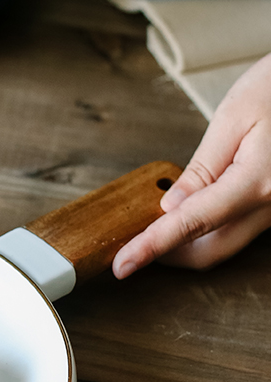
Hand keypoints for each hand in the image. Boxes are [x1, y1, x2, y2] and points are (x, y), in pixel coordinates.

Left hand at [113, 52, 270, 278]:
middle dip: (166, 255)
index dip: (152, 247)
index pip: (192, 224)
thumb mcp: (234, 117)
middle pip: (209, 252)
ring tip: (153, 227)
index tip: (123, 264)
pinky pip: (235, 231)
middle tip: (129, 246)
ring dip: (185, 244)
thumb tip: (171, 206)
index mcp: (259, 182)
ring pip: (223, 246)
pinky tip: (183, 214)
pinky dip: (205, 232)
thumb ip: (202, 167)